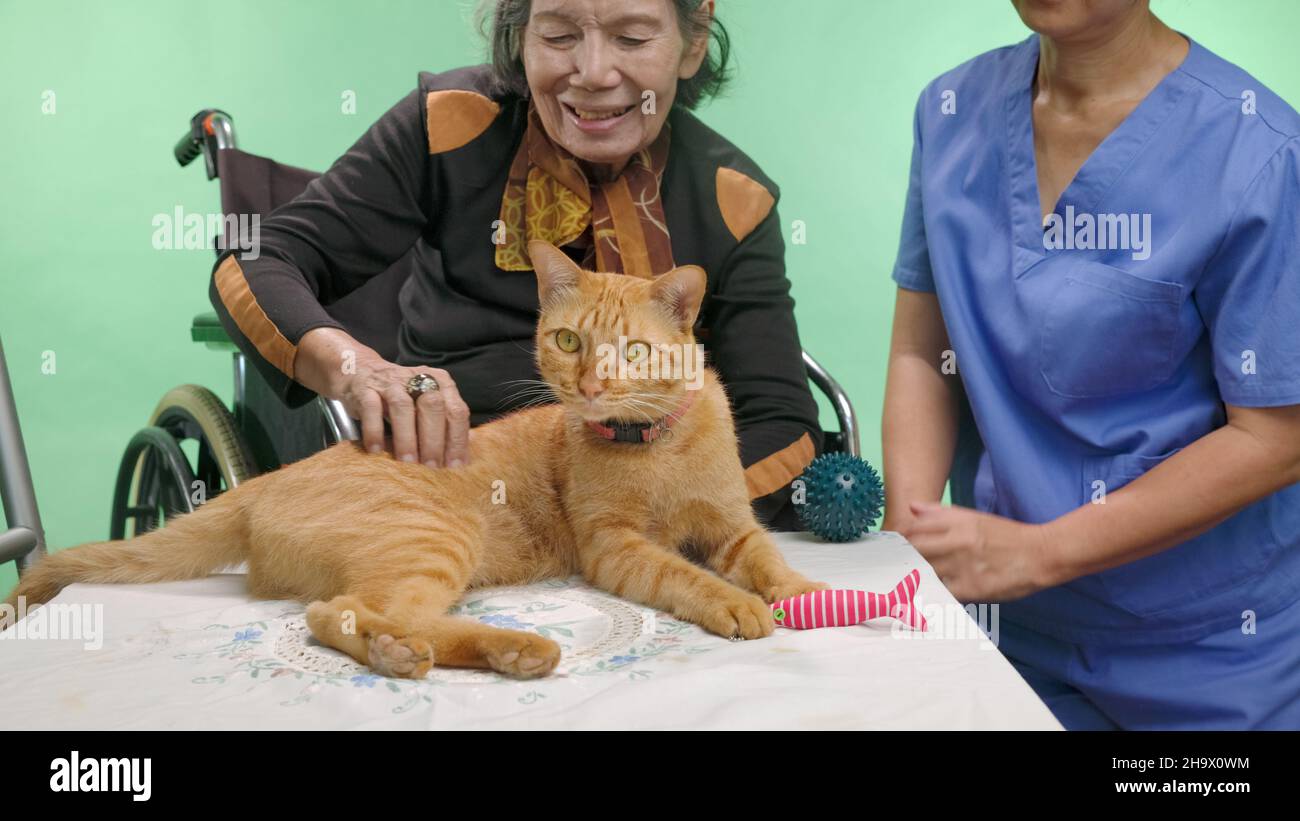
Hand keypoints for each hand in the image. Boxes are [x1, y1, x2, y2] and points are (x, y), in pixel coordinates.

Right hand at [337, 355, 471, 468]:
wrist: (361, 371)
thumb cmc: (402, 395)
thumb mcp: (427, 404)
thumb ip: (446, 424)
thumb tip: (464, 456)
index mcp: (441, 382)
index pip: (456, 411)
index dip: (457, 440)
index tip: (454, 465)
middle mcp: (418, 378)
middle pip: (433, 407)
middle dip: (434, 440)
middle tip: (431, 466)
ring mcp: (391, 382)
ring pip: (402, 407)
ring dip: (407, 438)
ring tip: (408, 461)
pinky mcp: (366, 388)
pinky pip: (371, 408)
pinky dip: (374, 430)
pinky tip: (377, 450)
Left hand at [899, 502, 1057, 601]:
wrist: (1041, 554)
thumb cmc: (1006, 535)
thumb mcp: (974, 517)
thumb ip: (941, 513)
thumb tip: (912, 507)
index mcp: (957, 523)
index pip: (914, 530)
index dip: (899, 540)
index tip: (891, 549)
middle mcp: (957, 542)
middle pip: (914, 552)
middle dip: (901, 560)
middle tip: (892, 569)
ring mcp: (964, 566)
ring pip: (925, 573)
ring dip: (914, 579)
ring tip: (903, 585)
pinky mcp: (972, 588)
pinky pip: (942, 593)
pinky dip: (933, 594)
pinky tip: (927, 597)